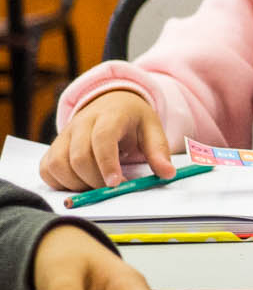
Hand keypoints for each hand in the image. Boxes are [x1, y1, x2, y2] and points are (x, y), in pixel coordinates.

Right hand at [40, 90, 172, 190]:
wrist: (110, 102)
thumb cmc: (132, 118)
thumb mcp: (152, 128)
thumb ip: (159, 151)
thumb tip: (167, 173)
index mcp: (109, 115)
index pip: (102, 139)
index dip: (107, 163)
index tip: (116, 183)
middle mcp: (82, 123)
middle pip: (79, 156)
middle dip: (95, 179)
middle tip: (112, 187)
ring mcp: (64, 135)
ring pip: (59, 165)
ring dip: (77, 184)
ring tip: (97, 185)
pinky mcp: (53, 147)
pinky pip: (47, 169)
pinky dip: (60, 182)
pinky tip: (80, 182)